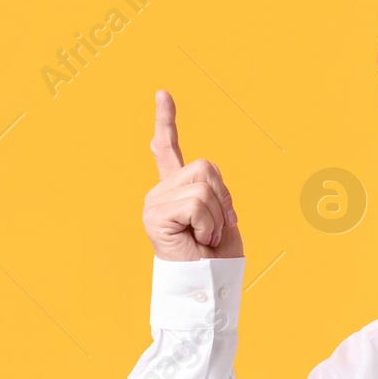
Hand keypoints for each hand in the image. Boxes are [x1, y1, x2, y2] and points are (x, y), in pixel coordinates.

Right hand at [142, 89, 242, 260]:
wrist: (209, 285)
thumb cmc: (217, 258)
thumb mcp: (223, 215)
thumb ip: (213, 190)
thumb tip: (205, 182)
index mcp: (176, 190)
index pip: (168, 148)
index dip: (167, 121)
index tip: (162, 93)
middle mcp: (160, 192)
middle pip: (205, 167)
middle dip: (223, 199)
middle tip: (214, 229)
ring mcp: (154, 202)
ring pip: (203, 186)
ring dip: (216, 216)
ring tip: (205, 238)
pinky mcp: (154, 215)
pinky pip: (196, 203)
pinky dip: (207, 224)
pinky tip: (197, 240)